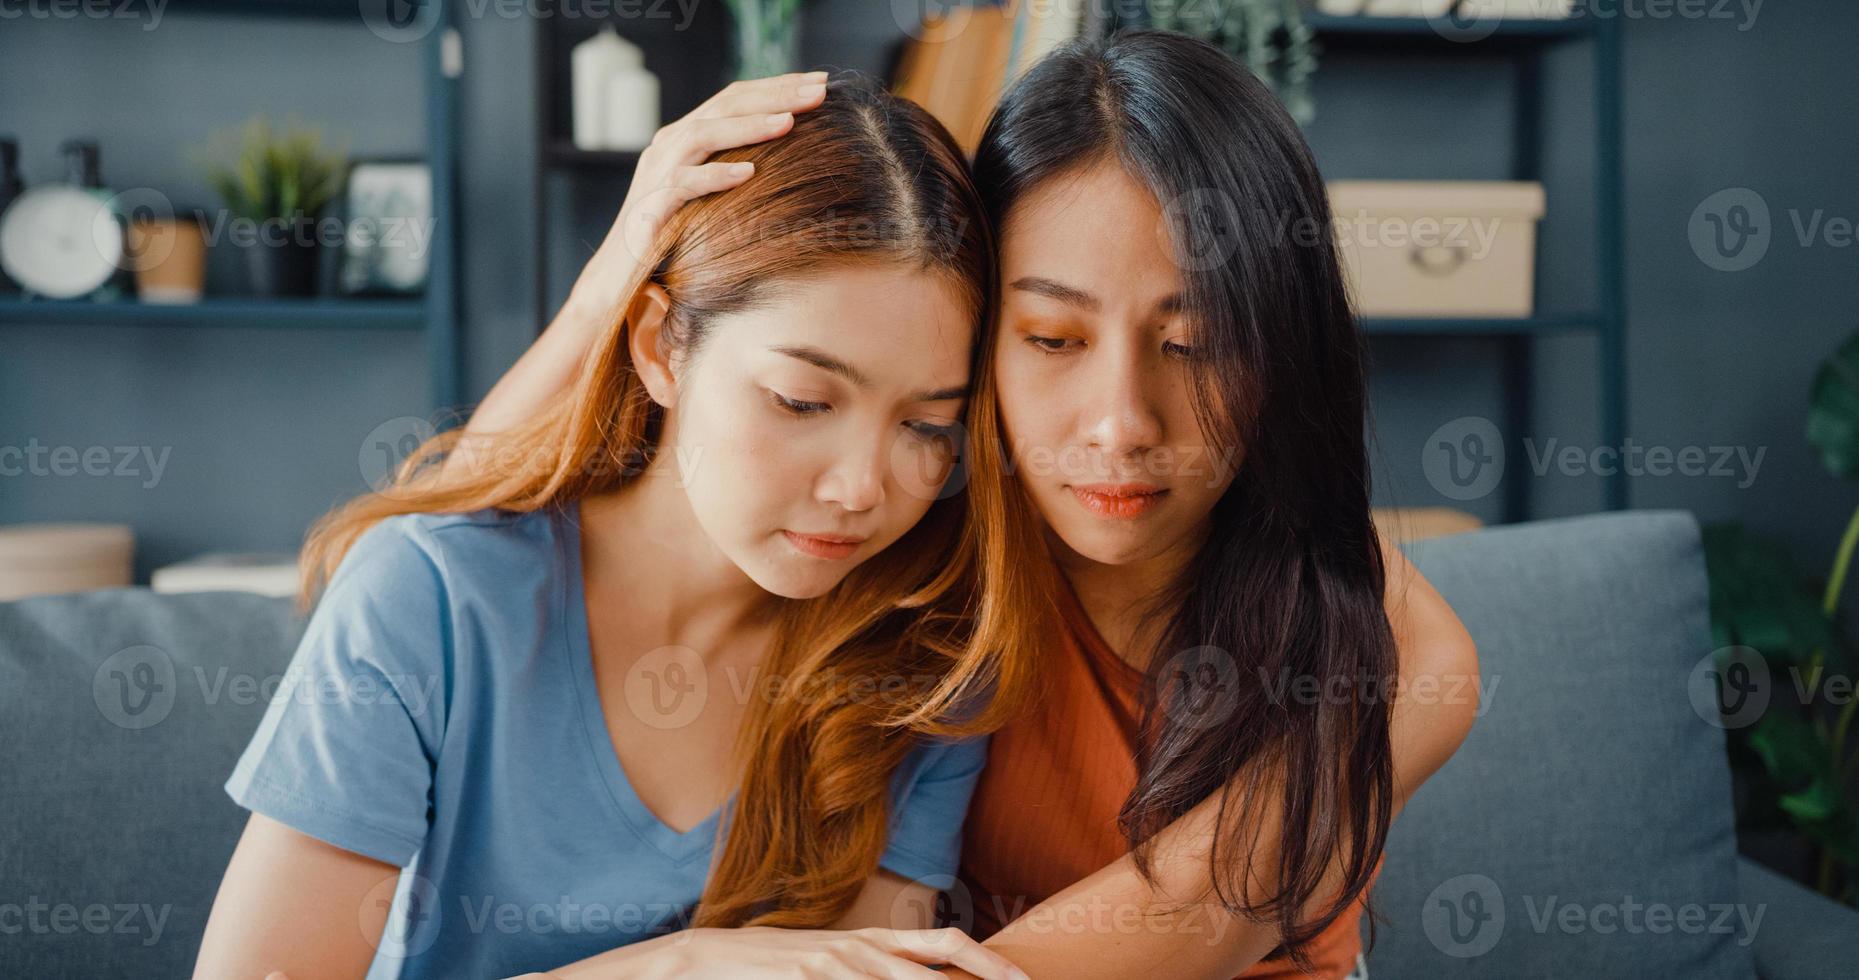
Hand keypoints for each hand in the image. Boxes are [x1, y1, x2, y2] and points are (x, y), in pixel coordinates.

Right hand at [568, 71, 830, 318]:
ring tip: (789, 121)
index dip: (778, 86)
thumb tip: (793, 159)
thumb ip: (737, 167)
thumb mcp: (712, 193)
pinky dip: (715, 176)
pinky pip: (683, 183)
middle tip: (820, 89)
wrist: (620, 271)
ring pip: (703, 134)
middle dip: (775, 94)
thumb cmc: (674, 234)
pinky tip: (748, 173)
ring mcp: (657, 171)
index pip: (735, 98)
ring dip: (748, 126)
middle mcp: (669, 144)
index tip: (822, 82)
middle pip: (724, 105)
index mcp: (686, 136)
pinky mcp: (650, 204)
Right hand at [656, 925, 1032, 979]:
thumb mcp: (833, 961)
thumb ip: (876, 970)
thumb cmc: (776, 966)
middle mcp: (860, 949)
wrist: (708, 958)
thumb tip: (921, 975)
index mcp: (872, 939)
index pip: (944, 942)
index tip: (1023, 979)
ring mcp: (833, 966)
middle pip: (935, 971)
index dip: (988, 960)